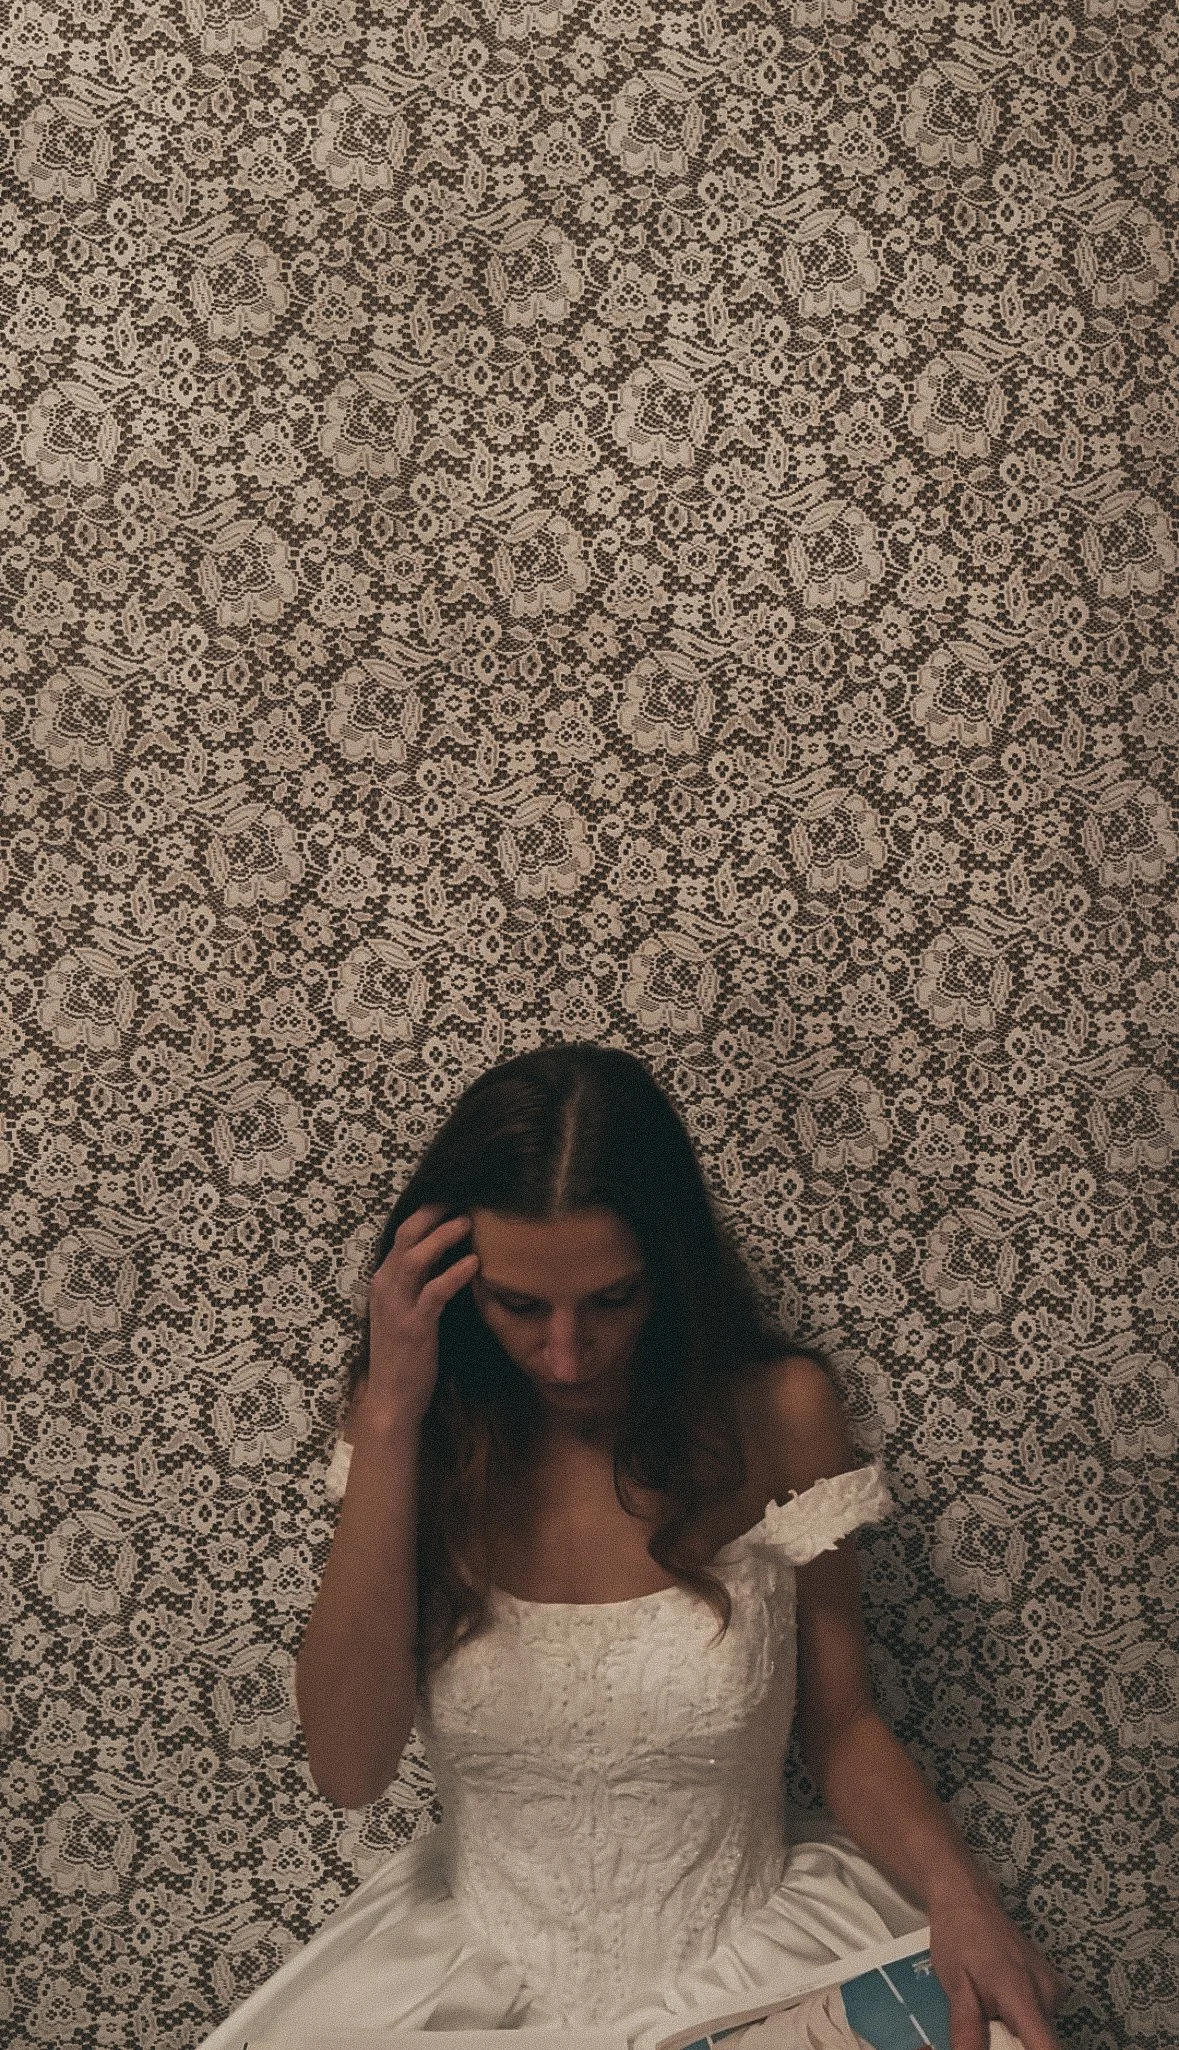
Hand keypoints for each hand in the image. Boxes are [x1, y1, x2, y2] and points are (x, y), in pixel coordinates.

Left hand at [928, 1865, 1068, 2049]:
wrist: (968, 1899)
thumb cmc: (959, 1938)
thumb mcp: (955, 1988)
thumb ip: (967, 2031)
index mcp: (1024, 1995)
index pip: (1047, 2049)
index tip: (1008, 2048)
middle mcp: (1048, 1992)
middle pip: (1039, 2042)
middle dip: (1012, 2045)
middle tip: (985, 2028)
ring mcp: (1053, 1987)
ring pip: (1037, 2031)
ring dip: (1015, 2032)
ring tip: (988, 2014)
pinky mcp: (1051, 1984)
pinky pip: (1038, 2016)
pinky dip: (1020, 2019)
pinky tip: (998, 2003)